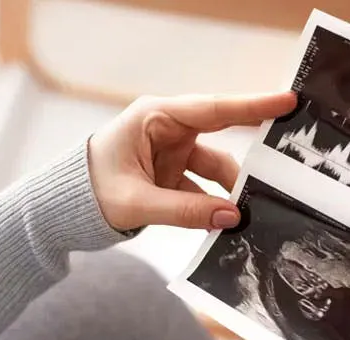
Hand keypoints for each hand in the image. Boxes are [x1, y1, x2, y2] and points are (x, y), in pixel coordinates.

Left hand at [88, 92, 296, 230]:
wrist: (61, 208)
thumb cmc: (86, 191)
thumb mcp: (135, 202)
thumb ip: (184, 211)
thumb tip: (230, 217)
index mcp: (155, 117)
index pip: (212, 109)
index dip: (252, 107)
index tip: (288, 102)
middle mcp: (167, 130)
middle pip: (221, 139)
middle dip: (249, 160)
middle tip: (284, 171)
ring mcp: (170, 153)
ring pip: (214, 171)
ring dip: (229, 194)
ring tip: (251, 216)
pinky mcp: (170, 176)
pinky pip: (201, 191)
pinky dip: (213, 208)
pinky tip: (228, 226)